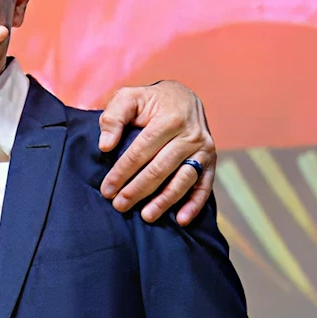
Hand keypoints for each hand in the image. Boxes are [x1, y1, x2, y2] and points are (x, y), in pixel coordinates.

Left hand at [97, 80, 215, 225]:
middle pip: (160, 169)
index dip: (121, 173)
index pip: (140, 152)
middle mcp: (190, 135)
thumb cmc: (150, 102)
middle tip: (119, 206)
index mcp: (169, 119)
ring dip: (164, 201)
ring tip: (146, 216)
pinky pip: (205, 185)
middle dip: (137, 190)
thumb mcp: (128, 98)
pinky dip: (195, 204)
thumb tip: (105, 146)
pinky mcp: (211, 161)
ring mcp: (204, 149)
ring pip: (183, 180)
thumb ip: (113, 118)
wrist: (183, 98)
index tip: (106, 190)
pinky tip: (181, 220)